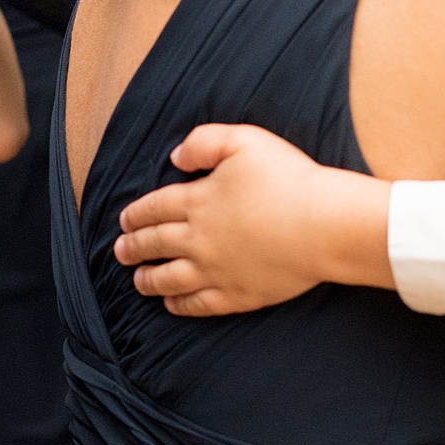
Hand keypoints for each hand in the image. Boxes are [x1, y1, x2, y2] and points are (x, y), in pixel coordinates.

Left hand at [114, 123, 391, 314]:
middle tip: (120, 251)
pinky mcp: (237, 295)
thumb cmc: (289, 179)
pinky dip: (179, 304)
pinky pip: (198, 304)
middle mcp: (199, 239)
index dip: (136, 214)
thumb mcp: (244, 140)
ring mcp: (216, 271)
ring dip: (148, 279)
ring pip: (169, 278)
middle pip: (156, 244)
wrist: (324, 226)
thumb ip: (204, 142)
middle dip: (134, 247)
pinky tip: (171, 303)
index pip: (155, 208)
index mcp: (198, 201)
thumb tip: (176, 156)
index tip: (124, 220)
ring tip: (137, 281)